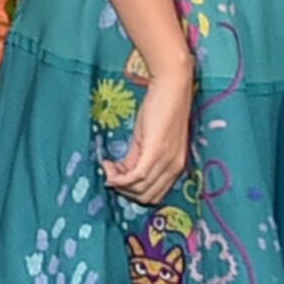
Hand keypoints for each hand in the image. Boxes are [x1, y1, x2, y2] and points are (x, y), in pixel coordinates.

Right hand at [102, 61, 193, 205]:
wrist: (172, 86)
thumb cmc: (162, 107)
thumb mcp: (150, 138)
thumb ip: (139, 157)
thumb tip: (122, 172)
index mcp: (175, 166)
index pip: (154, 194)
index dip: (133, 191)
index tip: (118, 176)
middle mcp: (174, 167)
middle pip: (146, 197)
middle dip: (125, 190)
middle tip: (111, 172)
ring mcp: (166, 161)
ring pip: (139, 189)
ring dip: (119, 182)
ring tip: (108, 165)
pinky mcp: (155, 152)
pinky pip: (135, 177)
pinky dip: (119, 177)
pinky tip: (108, 165)